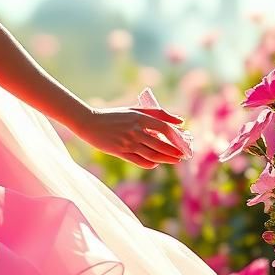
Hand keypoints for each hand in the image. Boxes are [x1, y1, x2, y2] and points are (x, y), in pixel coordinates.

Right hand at [71, 104, 189, 168]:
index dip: (176, 136)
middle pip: (160, 144)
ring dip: (165, 159)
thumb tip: (181, 121)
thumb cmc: (114, 115)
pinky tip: (156, 163)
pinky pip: (139, 161)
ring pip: (151, 154)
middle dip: (174, 151)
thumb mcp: (135, 110)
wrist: (90, 123)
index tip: (184, 140)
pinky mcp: (120, 152)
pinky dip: (150, 163)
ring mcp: (127, 142)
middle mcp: (134, 131)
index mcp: (139, 118)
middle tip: (184, 154)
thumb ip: (158, 113)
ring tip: (175, 160)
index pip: (163, 128)